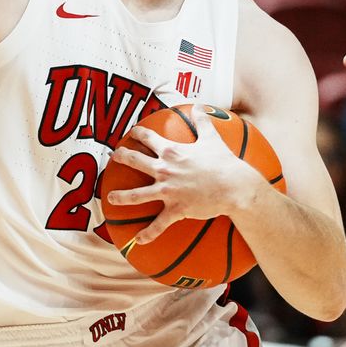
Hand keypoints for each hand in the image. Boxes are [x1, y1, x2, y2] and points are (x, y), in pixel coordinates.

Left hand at [104, 105, 263, 244]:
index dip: (138, 133)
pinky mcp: (176, 209)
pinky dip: (148, 233)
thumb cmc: (224, 162)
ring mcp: (168, 191)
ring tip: (110, 198)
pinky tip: (137, 240)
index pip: (148, 137)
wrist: (235, 187)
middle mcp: (164, 170)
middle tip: (113, 156)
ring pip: (137, 195)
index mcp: (171, 152)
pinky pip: (158, 224)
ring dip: (121, 197)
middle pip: (135, 161)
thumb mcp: (212, 138)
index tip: (132, 132)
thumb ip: (203, 121)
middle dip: (121, 157)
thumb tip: (202, 106)